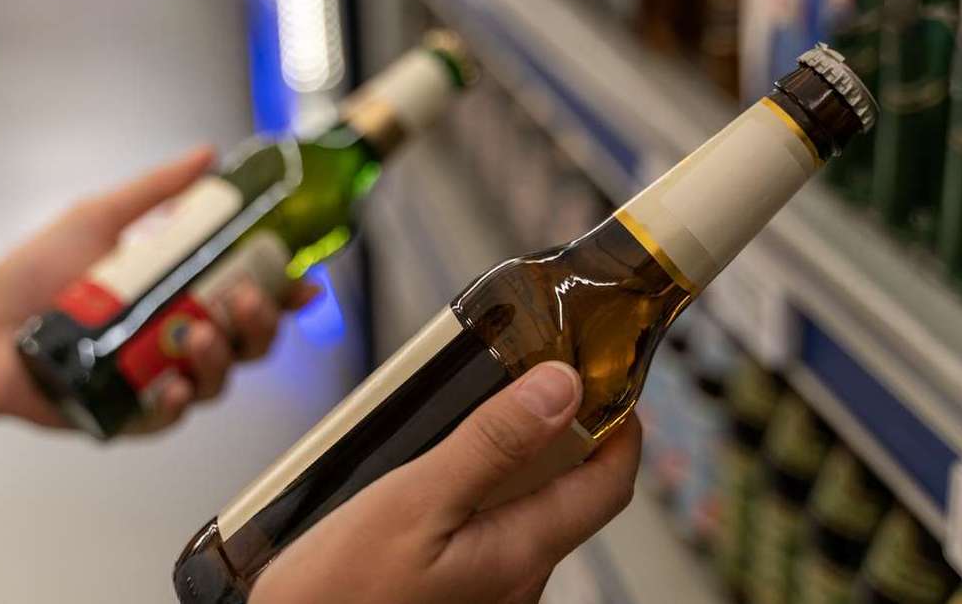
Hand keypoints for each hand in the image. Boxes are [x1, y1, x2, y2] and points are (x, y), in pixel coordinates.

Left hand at [0, 147, 318, 432]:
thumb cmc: (37, 275)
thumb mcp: (103, 218)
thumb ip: (159, 191)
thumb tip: (208, 155)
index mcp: (184, 293)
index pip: (252, 294)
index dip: (286, 293)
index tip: (305, 284)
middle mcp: (181, 337)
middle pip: (251, 341)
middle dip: (263, 324)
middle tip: (246, 300)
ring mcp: (162, 377)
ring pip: (223, 378)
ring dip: (223, 357)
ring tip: (197, 333)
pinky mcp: (136, 414)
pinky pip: (177, 413)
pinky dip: (182, 398)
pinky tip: (173, 383)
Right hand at [249, 362, 641, 603]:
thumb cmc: (339, 596)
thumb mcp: (414, 502)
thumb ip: (491, 444)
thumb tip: (561, 389)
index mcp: (521, 553)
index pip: (610, 484)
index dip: (622, 427)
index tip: (607, 381)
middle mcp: (517, 580)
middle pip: (569, 494)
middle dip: (562, 434)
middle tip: (530, 379)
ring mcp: (488, 592)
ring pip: (525, 512)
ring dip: (516, 462)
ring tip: (474, 417)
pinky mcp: (455, 594)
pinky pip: (488, 533)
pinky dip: (480, 492)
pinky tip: (436, 473)